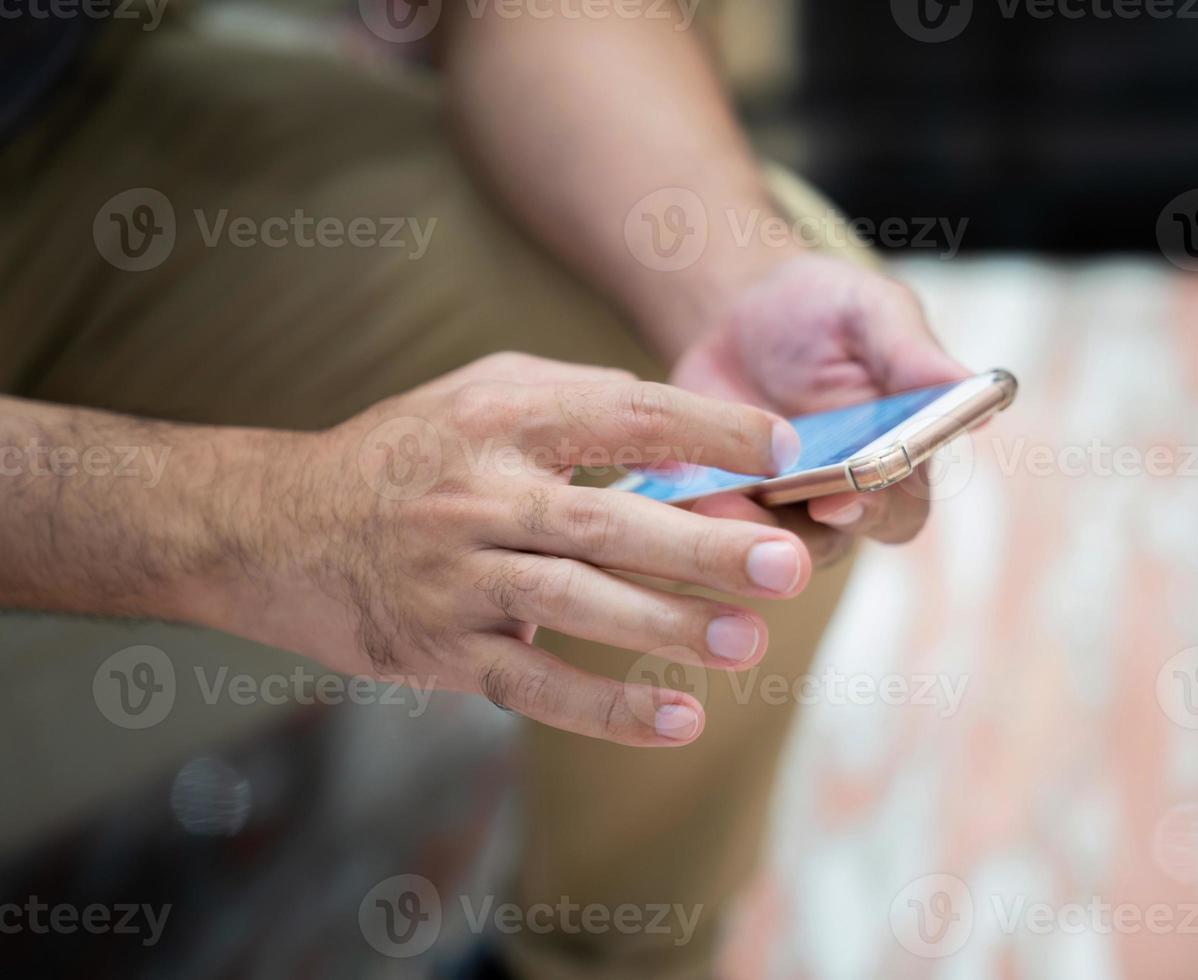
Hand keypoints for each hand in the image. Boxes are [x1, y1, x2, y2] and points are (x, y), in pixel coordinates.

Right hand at [212, 353, 810, 746]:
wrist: (273, 528)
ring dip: (667, 627)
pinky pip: (532, 683)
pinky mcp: (440, 650)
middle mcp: (479, 495)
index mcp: (501, 419)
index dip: (708, 430)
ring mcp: (456, 578)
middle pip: (606, 521)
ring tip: (750, 643)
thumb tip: (679, 431)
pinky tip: (677, 720)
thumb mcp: (479, 391)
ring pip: (575, 604)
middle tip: (787, 565)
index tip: (783, 451)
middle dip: (702, 546)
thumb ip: (577, 395)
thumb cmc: (403, 452)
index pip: (624, 414)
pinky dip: (605, 707)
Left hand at [670, 253, 969, 562]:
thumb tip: (983, 394)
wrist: (737, 314)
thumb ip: (912, 352)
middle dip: (803, 529)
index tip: (845, 492)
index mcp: (898, 460)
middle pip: (834, 543)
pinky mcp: (722, 508)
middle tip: (770, 504)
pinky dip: (696, 515)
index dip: (876, 509)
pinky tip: (679, 490)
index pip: (901, 508)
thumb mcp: (869, 312)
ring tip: (717, 497)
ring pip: (767, 549)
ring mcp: (779, 511)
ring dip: (743, 529)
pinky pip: (710, 530)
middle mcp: (843, 500)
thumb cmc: (823, 312)